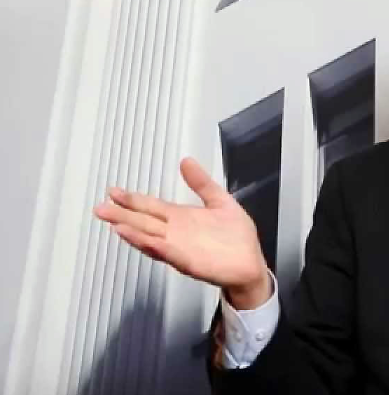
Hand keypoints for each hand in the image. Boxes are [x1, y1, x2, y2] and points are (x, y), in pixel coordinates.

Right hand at [93, 157, 271, 309]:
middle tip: (100, 207)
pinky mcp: (189, 261)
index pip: (151, 206)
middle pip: (144, 221)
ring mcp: (180, 247)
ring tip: (115, 223)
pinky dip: (156, 247)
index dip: (132, 199)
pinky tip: (146, 240)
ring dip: (133, 232)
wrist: (251, 264)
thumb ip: (202, 183)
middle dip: (122, 214)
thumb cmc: (236, 237)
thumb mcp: (220, 201)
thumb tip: (186, 161)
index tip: (113, 191)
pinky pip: (169, 253)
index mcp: (181, 218)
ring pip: (150, 238)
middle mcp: (175, 232)